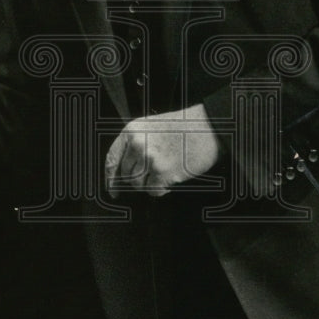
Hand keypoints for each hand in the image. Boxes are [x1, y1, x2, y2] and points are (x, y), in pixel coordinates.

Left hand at [105, 103, 219, 197]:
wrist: (209, 127)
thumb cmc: (183, 127)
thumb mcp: (150, 127)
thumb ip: (134, 144)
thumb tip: (122, 170)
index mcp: (131, 131)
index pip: (112, 158)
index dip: (109, 177)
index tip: (112, 189)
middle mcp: (137, 144)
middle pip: (126, 175)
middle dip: (138, 178)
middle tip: (154, 172)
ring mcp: (150, 159)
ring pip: (139, 185)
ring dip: (149, 183)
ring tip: (165, 170)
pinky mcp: (163, 173)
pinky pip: (153, 191)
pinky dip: (161, 189)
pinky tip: (171, 177)